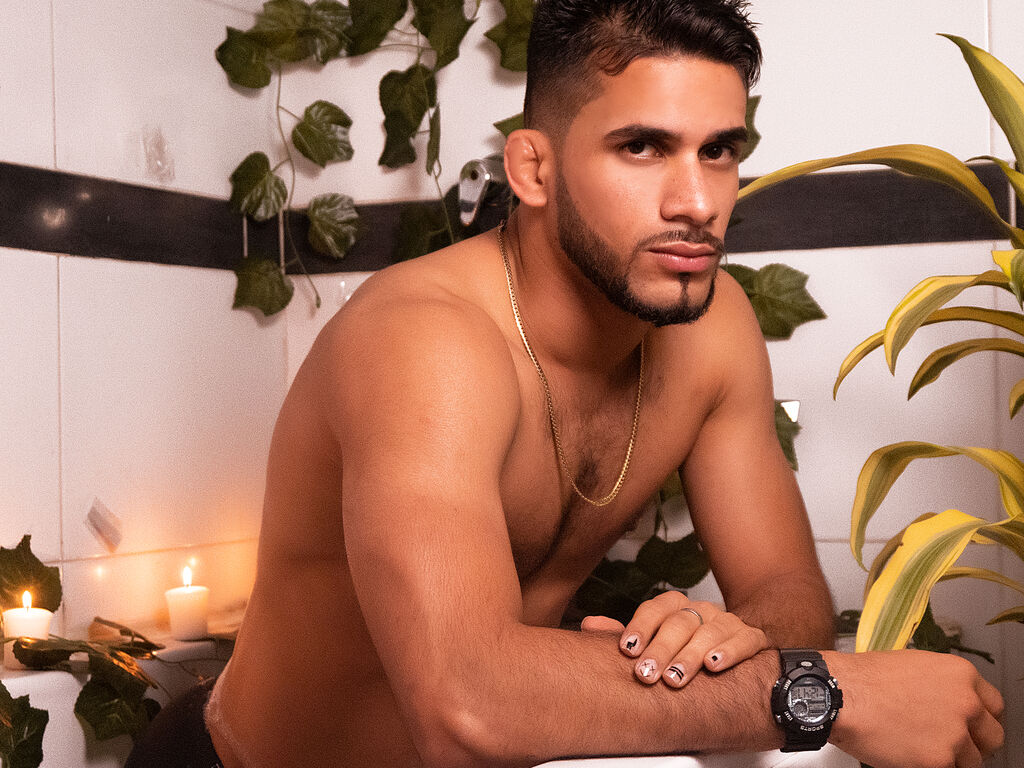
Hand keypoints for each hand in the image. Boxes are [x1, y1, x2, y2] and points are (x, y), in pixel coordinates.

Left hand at [581, 590, 766, 687]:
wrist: (739, 646)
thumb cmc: (688, 648)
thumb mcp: (656, 641)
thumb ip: (626, 635)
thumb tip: (588, 625)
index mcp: (676, 607)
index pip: (655, 608)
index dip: (640, 627)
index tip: (627, 650)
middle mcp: (701, 610)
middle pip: (679, 623)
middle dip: (661, 650)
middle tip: (646, 674)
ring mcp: (728, 622)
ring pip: (708, 633)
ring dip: (689, 656)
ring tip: (675, 678)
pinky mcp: (752, 637)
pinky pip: (743, 640)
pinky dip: (729, 651)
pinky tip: (715, 664)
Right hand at [825, 649, 1003, 767]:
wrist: (842, 695)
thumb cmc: (865, 679)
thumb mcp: (913, 665)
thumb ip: (942, 684)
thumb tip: (949, 700)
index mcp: (961, 675)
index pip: (995, 705)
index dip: (981, 717)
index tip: (972, 724)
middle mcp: (966, 703)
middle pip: (993, 735)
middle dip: (975, 741)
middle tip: (952, 741)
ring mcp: (955, 733)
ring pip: (973, 760)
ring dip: (952, 756)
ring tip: (922, 745)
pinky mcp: (939, 760)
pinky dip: (931, 765)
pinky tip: (910, 752)